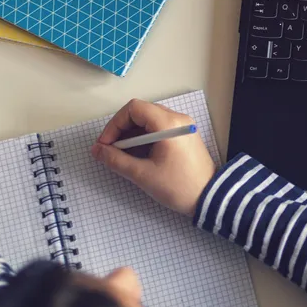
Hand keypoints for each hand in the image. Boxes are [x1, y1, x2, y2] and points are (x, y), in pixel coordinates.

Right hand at [91, 99, 216, 216]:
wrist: (209, 197)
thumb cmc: (179, 186)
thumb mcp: (142, 174)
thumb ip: (116, 160)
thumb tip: (97, 150)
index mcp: (168, 124)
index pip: (133, 109)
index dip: (115, 124)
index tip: (106, 143)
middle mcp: (177, 119)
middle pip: (141, 112)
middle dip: (121, 130)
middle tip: (111, 150)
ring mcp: (183, 126)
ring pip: (149, 120)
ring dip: (132, 135)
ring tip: (122, 155)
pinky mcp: (184, 135)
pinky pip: (159, 128)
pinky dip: (145, 138)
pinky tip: (137, 155)